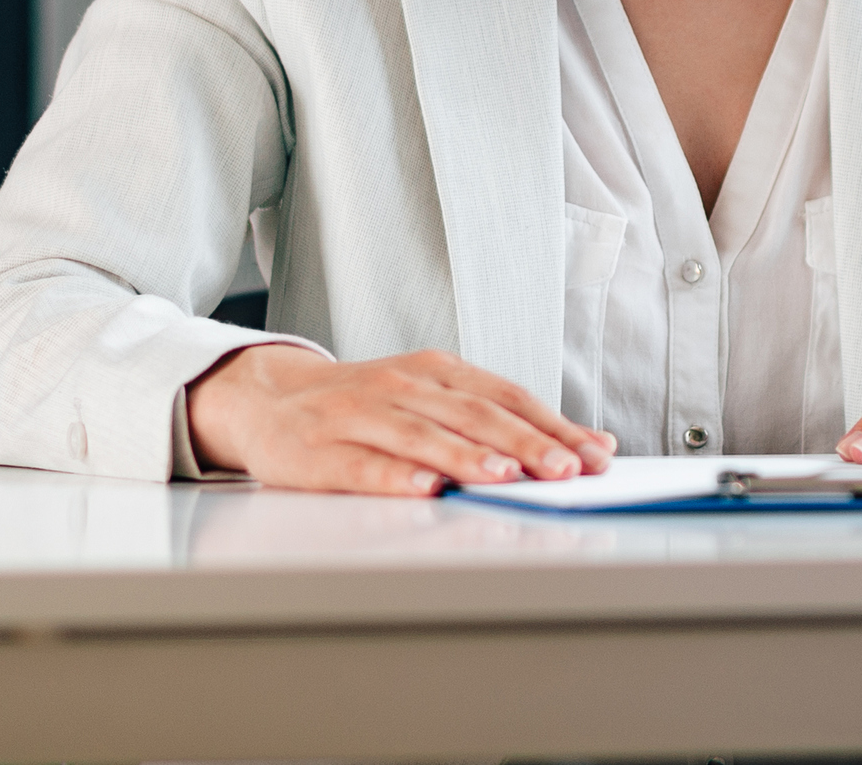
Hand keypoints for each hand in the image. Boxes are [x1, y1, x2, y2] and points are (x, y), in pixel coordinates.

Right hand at [185, 344, 614, 495]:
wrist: (267, 397)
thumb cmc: (363, 406)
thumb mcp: (427, 398)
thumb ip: (493, 418)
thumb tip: (580, 444)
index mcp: (434, 372)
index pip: (505, 397)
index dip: (552, 425)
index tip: (594, 453)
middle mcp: (402, 388)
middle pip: (473, 415)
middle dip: (525, 444)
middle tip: (566, 470)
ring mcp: (359, 417)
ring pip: (423, 437)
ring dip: (469, 457)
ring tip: (507, 477)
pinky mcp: (319, 451)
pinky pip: (363, 465)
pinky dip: (397, 476)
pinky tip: (426, 488)